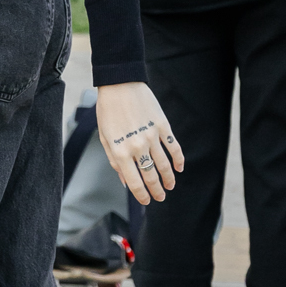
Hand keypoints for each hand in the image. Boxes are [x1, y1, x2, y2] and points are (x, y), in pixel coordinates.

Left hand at [96, 83, 183, 205]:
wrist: (120, 84)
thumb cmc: (108, 111)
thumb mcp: (105, 137)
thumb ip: (115, 161)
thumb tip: (125, 182)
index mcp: (120, 151)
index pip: (135, 181)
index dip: (142, 195)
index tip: (147, 201)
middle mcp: (137, 146)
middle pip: (151, 175)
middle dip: (157, 190)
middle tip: (161, 198)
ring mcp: (152, 136)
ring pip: (164, 164)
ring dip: (169, 178)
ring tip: (170, 186)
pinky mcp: (162, 125)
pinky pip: (174, 147)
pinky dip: (179, 159)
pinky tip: (179, 168)